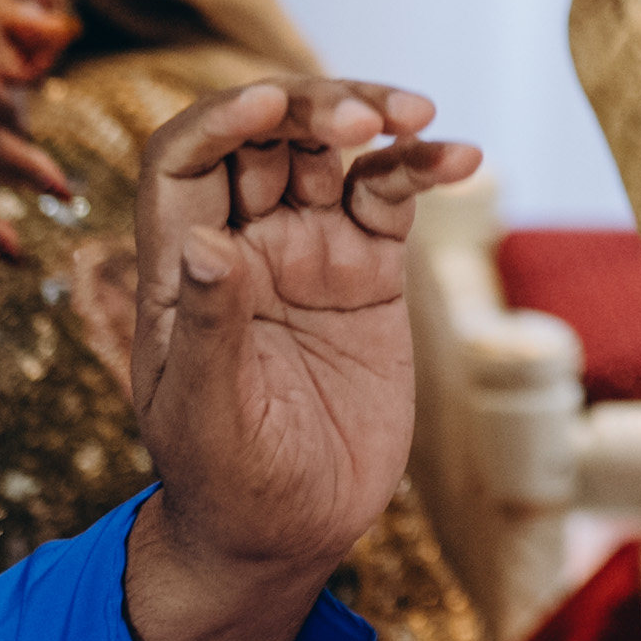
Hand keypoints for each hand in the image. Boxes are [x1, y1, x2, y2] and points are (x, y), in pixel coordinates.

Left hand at [118, 76, 475, 640]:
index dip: (220, 119)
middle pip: (265, 137)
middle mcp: (242, 242)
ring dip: (369, 120)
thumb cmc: (225, 482)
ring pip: (333, 153)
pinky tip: (460, 156)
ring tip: (414, 116)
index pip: (186, 160)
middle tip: (359, 117)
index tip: (268, 106)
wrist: (290, 533)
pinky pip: (394, 199)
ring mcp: (307, 251)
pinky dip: (425, 168)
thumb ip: (210, 326)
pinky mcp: (368, 273)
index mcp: (181, 267)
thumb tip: (204, 243)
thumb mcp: (206, 414)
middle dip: (309, 109)